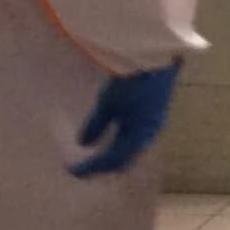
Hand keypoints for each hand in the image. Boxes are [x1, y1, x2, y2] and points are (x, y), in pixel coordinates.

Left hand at [72, 62, 181, 176]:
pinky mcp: (153, 116)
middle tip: (82, 167)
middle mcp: (148, 135)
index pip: (113, 161)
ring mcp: (153, 126)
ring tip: (93, 155)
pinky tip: (109, 137)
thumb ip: (96, 125)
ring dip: (111, 155)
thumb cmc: (131, 81)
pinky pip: (134, 138)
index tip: (72, 170)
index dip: (92, 168)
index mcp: (139, 136)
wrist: (157, 59)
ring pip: (130, 150)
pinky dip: (119, 143)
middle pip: (124, 160)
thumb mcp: (109, 103)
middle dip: (103, 166)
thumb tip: (83, 144)